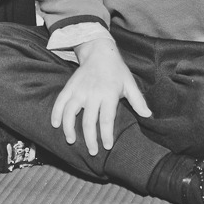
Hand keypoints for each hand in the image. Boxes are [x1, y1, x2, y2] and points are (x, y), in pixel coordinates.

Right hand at [50, 38, 151, 155]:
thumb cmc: (117, 70)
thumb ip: (138, 101)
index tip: (106, 146)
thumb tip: (148, 115)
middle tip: (92, 151)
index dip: (106, 135)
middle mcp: (92, 93)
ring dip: (69, 128)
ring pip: (71, 112)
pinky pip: (60, 101)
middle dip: (90, 139)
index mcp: (108, 94)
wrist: (100, 51)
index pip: (106, 119)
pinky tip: (55, 124)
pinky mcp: (70, 86)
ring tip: (71, 140)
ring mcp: (79, 90)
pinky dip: (56, 113)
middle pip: (89, 121)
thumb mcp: (130, 83)